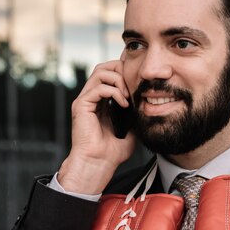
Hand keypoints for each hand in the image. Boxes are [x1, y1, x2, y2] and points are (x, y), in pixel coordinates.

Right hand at [57, 60, 135, 193]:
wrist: (99, 163)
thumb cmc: (111, 153)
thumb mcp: (131, 131)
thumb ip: (136, 117)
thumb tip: (148, 108)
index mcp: (101, 101)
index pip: (111, 74)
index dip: (125, 74)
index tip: (138, 87)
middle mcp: (91, 98)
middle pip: (104, 66)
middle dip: (121, 70)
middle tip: (133, 87)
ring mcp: (85, 100)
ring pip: (100, 72)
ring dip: (119, 80)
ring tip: (127, 96)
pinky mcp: (81, 105)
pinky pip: (98, 87)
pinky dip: (114, 91)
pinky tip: (122, 103)